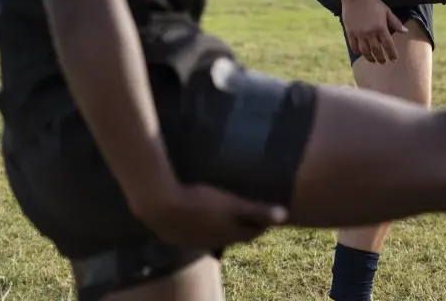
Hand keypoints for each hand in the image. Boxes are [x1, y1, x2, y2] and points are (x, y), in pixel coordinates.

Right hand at [132, 182, 287, 249]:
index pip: (251, 234)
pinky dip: (204, 224)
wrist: (160, 205)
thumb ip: (258, 210)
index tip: (269, 214)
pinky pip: (196, 232)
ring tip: (226, 211)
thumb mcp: (233, 204)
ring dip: (222, 226)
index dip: (262, 224)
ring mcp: (193, 240)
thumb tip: (285, 216)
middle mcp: (212, 242)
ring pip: (214, 236)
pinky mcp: (177, 235)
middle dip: (244, 225)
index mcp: (228, 234)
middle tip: (251, 211)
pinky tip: (201, 212)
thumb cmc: (200, 202)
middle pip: (234, 236)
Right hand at [344, 0, 406, 63]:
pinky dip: (358, 52)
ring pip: (365, 51)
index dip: (392, 54)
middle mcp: (370, 33)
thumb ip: (395, 22)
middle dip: (381, 58)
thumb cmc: (373, 3)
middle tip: (383, 62)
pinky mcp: (350, 32)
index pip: (388, 45)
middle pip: (376, 51)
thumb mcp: (386, 11)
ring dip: (370, 58)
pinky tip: (361, 53)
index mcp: (381, 28)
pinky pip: (354, 46)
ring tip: (373, 61)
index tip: (394, 60)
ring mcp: (359, 34)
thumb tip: (406, 31)